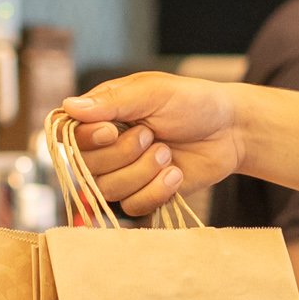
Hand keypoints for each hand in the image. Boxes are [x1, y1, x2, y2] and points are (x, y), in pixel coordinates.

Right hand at [60, 75, 243, 216]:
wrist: (230, 131)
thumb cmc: (191, 102)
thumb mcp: (153, 92)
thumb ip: (112, 101)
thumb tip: (68, 106)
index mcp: (102, 116)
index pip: (71, 137)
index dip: (88, 139)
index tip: (111, 131)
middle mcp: (106, 148)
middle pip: (89, 167)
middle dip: (125, 154)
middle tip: (152, 136)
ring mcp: (124, 174)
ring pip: (110, 190)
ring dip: (144, 172)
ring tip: (168, 153)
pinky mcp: (144, 195)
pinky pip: (133, 207)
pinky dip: (157, 191)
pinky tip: (175, 173)